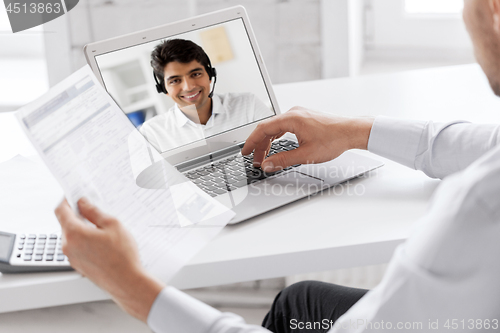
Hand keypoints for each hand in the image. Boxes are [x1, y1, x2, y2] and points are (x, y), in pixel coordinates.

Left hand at [55, 198, 164, 321]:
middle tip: (93, 210)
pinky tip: (102, 241)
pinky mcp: (79, 265)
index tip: (73, 195)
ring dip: (82, 228)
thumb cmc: (122, 255)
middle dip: (77, 214)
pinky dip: (85, 240)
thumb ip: (94, 212)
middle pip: (65, 223)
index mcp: (74, 233)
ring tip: (102, 228)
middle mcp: (68, 246)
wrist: (126, 282)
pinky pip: (77, 247)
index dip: (66, 200)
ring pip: (71, 236)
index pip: (60, 210)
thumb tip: (83, 203)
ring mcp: (72, 257)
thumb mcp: (112, 225)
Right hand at [241, 106, 373, 171]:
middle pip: (267, 128)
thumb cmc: (334, 139)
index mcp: (291, 118)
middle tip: (255, 160)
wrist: (351, 131)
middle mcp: (293, 113)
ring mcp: (299, 114)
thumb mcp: (305, 155)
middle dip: (259, 145)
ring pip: (275, 127)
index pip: (262, 129)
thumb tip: (268, 165)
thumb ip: (283, 160)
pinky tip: (276, 145)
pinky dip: (277, 137)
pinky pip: (284, 126)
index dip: (251, 142)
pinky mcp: (304, 118)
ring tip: (264, 156)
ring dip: (268, 142)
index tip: (245, 152)